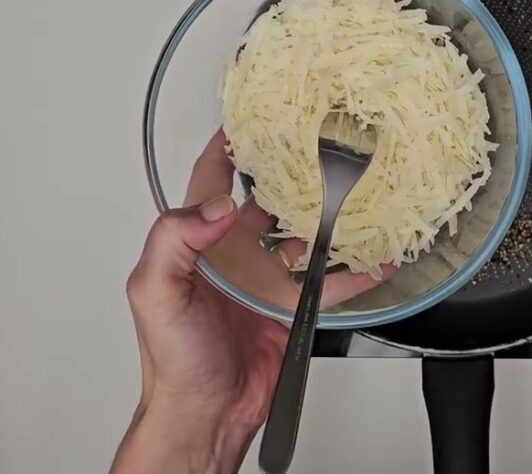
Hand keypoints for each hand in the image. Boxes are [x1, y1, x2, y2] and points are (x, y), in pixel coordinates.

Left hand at [111, 130, 384, 473]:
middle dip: (287, 173)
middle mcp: (232, 257)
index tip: (244, 117)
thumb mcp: (156, 292)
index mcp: (196, 245)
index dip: (223, 147)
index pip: (208, 181)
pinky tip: (374, 260)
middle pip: (265, 201)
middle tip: (313, 145)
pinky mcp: (291, 308)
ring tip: (352, 194)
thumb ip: (175, 240)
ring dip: (327, 219)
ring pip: (304, 238)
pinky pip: (329, 285)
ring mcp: (263, 281)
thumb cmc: (172, 360)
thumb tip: (217, 205)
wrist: (205, 413)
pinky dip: (355, 272)